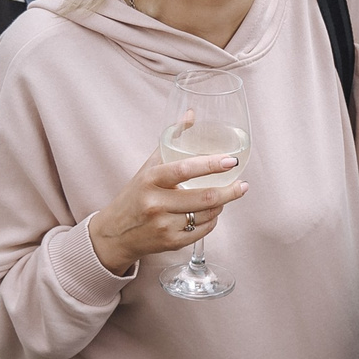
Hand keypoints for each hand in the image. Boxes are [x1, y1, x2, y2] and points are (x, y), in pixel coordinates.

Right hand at [87, 151, 247, 275]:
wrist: (116, 233)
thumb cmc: (136, 194)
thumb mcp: (149, 166)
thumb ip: (170, 140)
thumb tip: (191, 114)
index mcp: (150, 179)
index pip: (184, 169)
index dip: (211, 165)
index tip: (231, 161)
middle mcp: (155, 203)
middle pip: (203, 197)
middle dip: (229, 191)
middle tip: (242, 185)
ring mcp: (163, 225)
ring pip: (206, 215)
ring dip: (221, 204)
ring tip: (225, 196)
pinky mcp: (171, 243)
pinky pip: (203, 231)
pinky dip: (212, 220)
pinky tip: (212, 212)